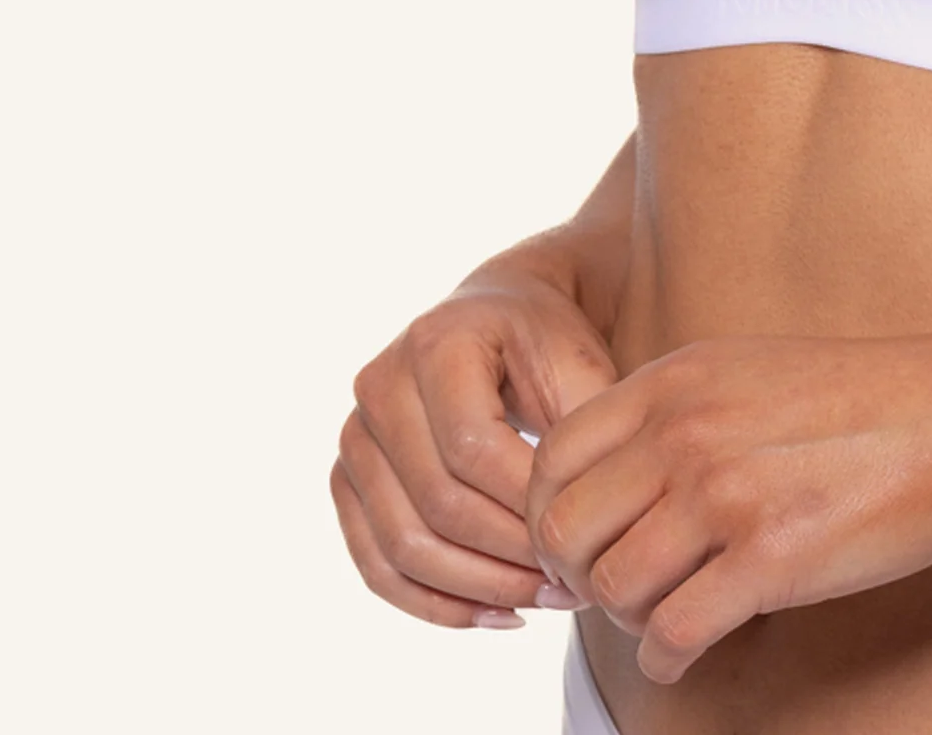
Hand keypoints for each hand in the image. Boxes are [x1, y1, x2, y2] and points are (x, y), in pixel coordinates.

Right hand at [334, 263, 620, 628]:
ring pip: (402, 546)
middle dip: (507, 558)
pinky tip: (497, 614)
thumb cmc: (548, 343)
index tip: (581, 541)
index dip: (525, 508)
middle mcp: (380, 385)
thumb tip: (577, 529)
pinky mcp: (348, 481)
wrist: (502, 318)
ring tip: (543, 603)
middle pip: (435, 503)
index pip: (473, 450)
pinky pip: (377, 565)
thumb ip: (583, 434)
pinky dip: (435, 604)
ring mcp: (355, 435)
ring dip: (476, 591)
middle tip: (569, 587)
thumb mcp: (580, 365)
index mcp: (436, 343)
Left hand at [526, 324, 931, 679]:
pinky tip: (687, 652)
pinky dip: (666, 658)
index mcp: (675, 379)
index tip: (581, 544)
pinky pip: (673, 634)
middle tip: (613, 589)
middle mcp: (685, 430)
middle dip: (579, 574)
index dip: (550, 515)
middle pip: (565, 530)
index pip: (551, 457)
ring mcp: (724, 493)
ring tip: (664, 616)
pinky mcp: (769, 559)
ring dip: (628, 619)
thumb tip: (606, 481)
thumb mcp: (747, 369)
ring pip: (613, 588)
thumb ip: (673, 411)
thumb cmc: (863, 397)